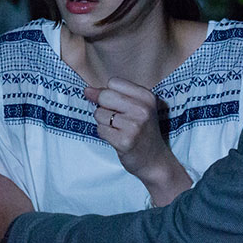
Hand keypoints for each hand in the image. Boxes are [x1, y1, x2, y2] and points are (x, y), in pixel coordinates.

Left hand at [86, 77, 190, 205]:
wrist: (155, 160)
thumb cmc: (142, 132)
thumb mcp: (136, 108)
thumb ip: (112, 95)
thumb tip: (87, 90)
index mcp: (147, 96)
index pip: (114, 82)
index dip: (109, 93)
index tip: (118, 106)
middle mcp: (142, 109)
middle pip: (105, 96)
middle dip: (103, 107)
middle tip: (116, 120)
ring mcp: (134, 126)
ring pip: (99, 114)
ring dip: (103, 123)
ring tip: (118, 130)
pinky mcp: (124, 141)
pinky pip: (100, 130)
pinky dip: (104, 134)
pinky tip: (117, 139)